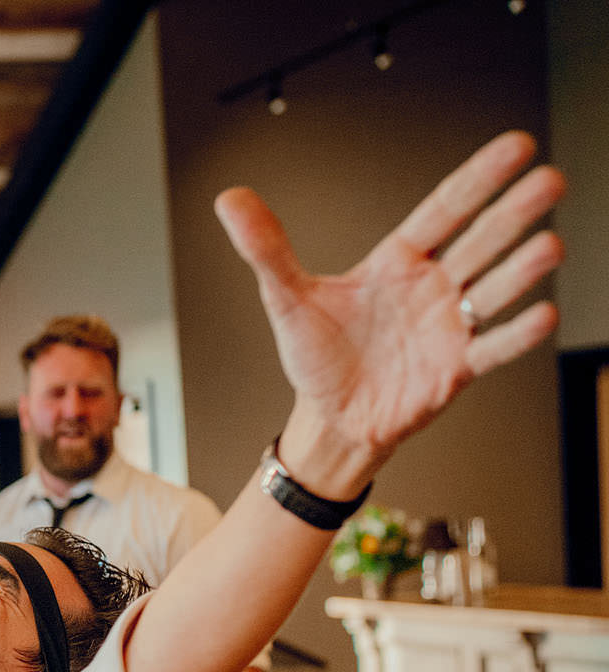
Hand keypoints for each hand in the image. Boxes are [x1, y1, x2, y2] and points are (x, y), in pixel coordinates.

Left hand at [215, 131, 563, 493]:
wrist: (329, 418)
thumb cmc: (317, 357)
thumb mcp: (285, 298)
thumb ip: (265, 248)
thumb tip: (230, 200)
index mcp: (398, 261)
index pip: (445, 209)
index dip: (478, 178)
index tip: (516, 146)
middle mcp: (433, 287)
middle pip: (480, 241)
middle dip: (513, 211)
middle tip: (549, 180)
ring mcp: (449, 326)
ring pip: (492, 291)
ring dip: (522, 270)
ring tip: (550, 247)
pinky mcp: (456, 368)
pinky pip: (492, 347)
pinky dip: (516, 334)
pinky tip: (543, 313)